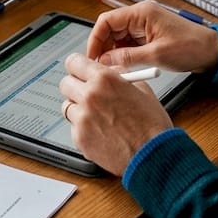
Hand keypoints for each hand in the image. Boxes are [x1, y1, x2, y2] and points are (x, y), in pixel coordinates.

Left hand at [59, 53, 172, 174]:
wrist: (152, 155)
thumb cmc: (151, 125)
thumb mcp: (142, 89)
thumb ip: (120, 75)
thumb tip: (108, 70)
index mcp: (105, 79)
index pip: (74, 62)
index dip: (77, 67)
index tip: (79, 72)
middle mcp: (90, 96)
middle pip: (65, 83)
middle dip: (75, 87)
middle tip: (85, 93)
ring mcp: (82, 118)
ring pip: (67, 106)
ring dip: (79, 109)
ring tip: (99, 117)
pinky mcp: (79, 138)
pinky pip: (74, 127)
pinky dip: (84, 129)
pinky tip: (102, 132)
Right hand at [88, 1, 217, 73]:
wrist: (212, 52)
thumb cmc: (191, 47)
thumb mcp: (155, 55)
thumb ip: (127, 58)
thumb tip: (105, 62)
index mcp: (141, 13)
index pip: (106, 21)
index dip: (95, 39)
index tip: (92, 57)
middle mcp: (140, 16)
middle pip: (110, 30)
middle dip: (103, 48)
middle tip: (100, 67)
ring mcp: (144, 26)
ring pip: (118, 38)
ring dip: (114, 54)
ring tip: (114, 70)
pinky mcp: (148, 36)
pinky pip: (128, 45)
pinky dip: (124, 56)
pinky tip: (124, 68)